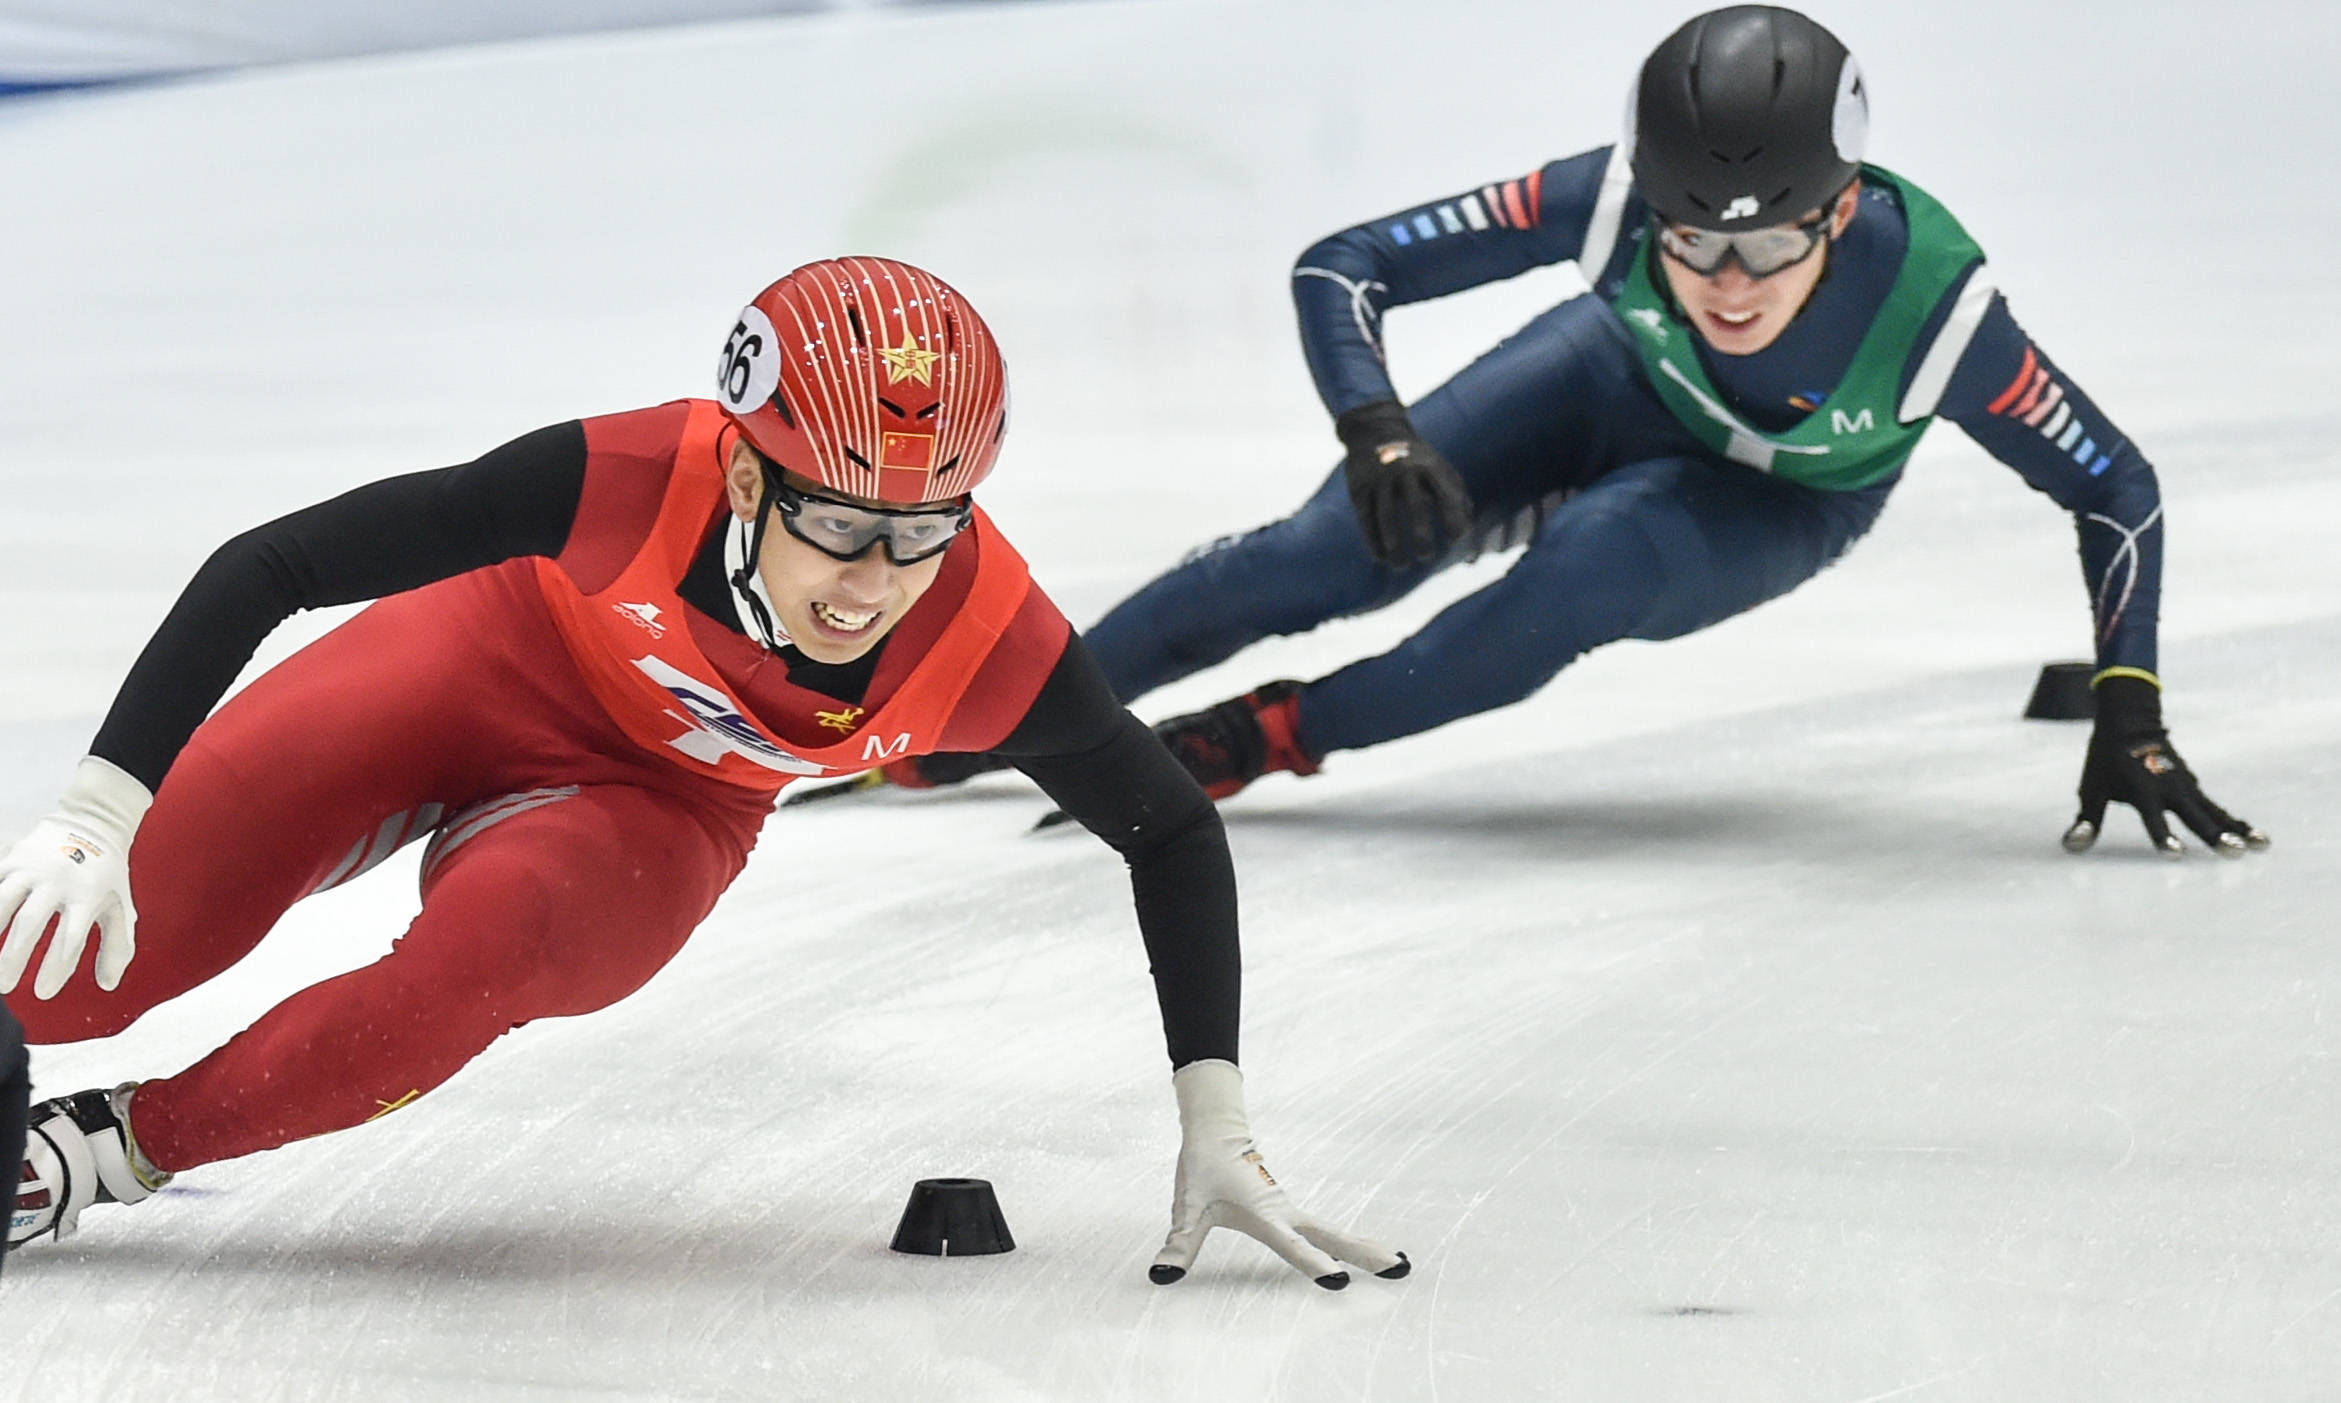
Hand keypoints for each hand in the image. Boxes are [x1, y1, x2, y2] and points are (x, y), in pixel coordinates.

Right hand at [0, 756, 152, 998]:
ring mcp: (32, 869)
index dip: (56, 968)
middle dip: (15, 958)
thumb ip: (117, 946)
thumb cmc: (107, 874)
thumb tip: (108, 985)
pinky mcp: (13, 860)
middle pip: (31, 925)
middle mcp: (58, 882)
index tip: (44, 993)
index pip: (70, 939)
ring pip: (5, 904)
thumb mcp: (121, 906)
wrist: (93, 821)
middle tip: (5, 987)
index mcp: (88, 896)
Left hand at [1149, 1059, 1408, 1289]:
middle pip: (1332, 1236)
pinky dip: (1346, 1240)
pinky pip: (1322, 1228)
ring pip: (1332, 1231)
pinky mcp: (1286, 1207)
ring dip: (1363, 1246)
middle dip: (1364, 1253)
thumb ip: (1179, 1244)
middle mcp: (1283, 1212)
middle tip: (1399, 1268)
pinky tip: (1359, 1251)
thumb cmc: (1202, 1166)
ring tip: (1396, 1263)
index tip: (1338, 1282)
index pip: (1294, 1246)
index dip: (1314, 1265)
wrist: (1215, 1128)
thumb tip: (1161, 1276)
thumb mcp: (1188, 1207)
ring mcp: (1288, 1209)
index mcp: (1265, 1214)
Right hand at [1335, 401, 1472, 567]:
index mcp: (1430, 467)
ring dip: (1393, 544)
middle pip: (1415, 506)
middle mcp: (1405, 471)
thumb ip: (1458, 498)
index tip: (1454, 540)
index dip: (1452, 519)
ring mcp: (1380, 479)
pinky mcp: (1359, 488)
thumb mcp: (1441, 469)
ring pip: (1385, 515)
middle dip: (1421, 535)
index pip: (1446, 496)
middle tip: (1426, 556)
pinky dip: (1372, 540)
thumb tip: (1471, 533)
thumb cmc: (1417, 459)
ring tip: (1401, 566)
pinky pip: (1365, 517)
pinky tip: (1381, 558)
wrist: (1375, 430)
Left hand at [2062, 675, 2266, 857]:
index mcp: (2143, 790)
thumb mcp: (2092, 788)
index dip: (2162, 836)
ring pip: (2215, 812)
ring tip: (2261, 845)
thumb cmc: (2107, 758)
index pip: (2153, 819)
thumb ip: (2087, 819)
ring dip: (2238, 828)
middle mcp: (2170, 789)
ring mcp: (2186, 786)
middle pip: (2196, 816)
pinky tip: (2253, 836)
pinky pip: (2217, 807)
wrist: (2131, 718)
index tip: (2174, 853)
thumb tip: (2072, 846)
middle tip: (2232, 852)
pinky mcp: (2194, 785)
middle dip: (2214, 835)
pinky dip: (2235, 821)